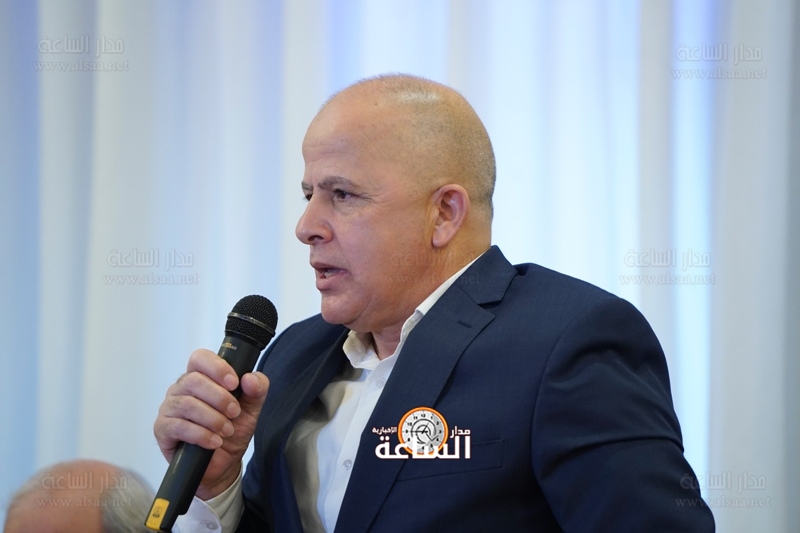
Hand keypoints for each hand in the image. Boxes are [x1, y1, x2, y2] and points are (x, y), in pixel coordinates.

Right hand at [153, 349, 269, 499]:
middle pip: (193, 380)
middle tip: (234, 412)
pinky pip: (178, 426)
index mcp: (200, 377)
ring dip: (212, 418)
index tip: (234, 383)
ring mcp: (169, 408)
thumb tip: (250, 378)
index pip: (200, 358)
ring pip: (186, 404)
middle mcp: (181, 389)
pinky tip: (214, 442)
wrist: (223, 464)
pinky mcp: (163, 429)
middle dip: (220, 398)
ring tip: (226, 430)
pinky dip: (201, 434)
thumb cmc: (232, 431)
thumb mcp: (252, 409)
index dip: (217, 367)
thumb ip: (257, 389)